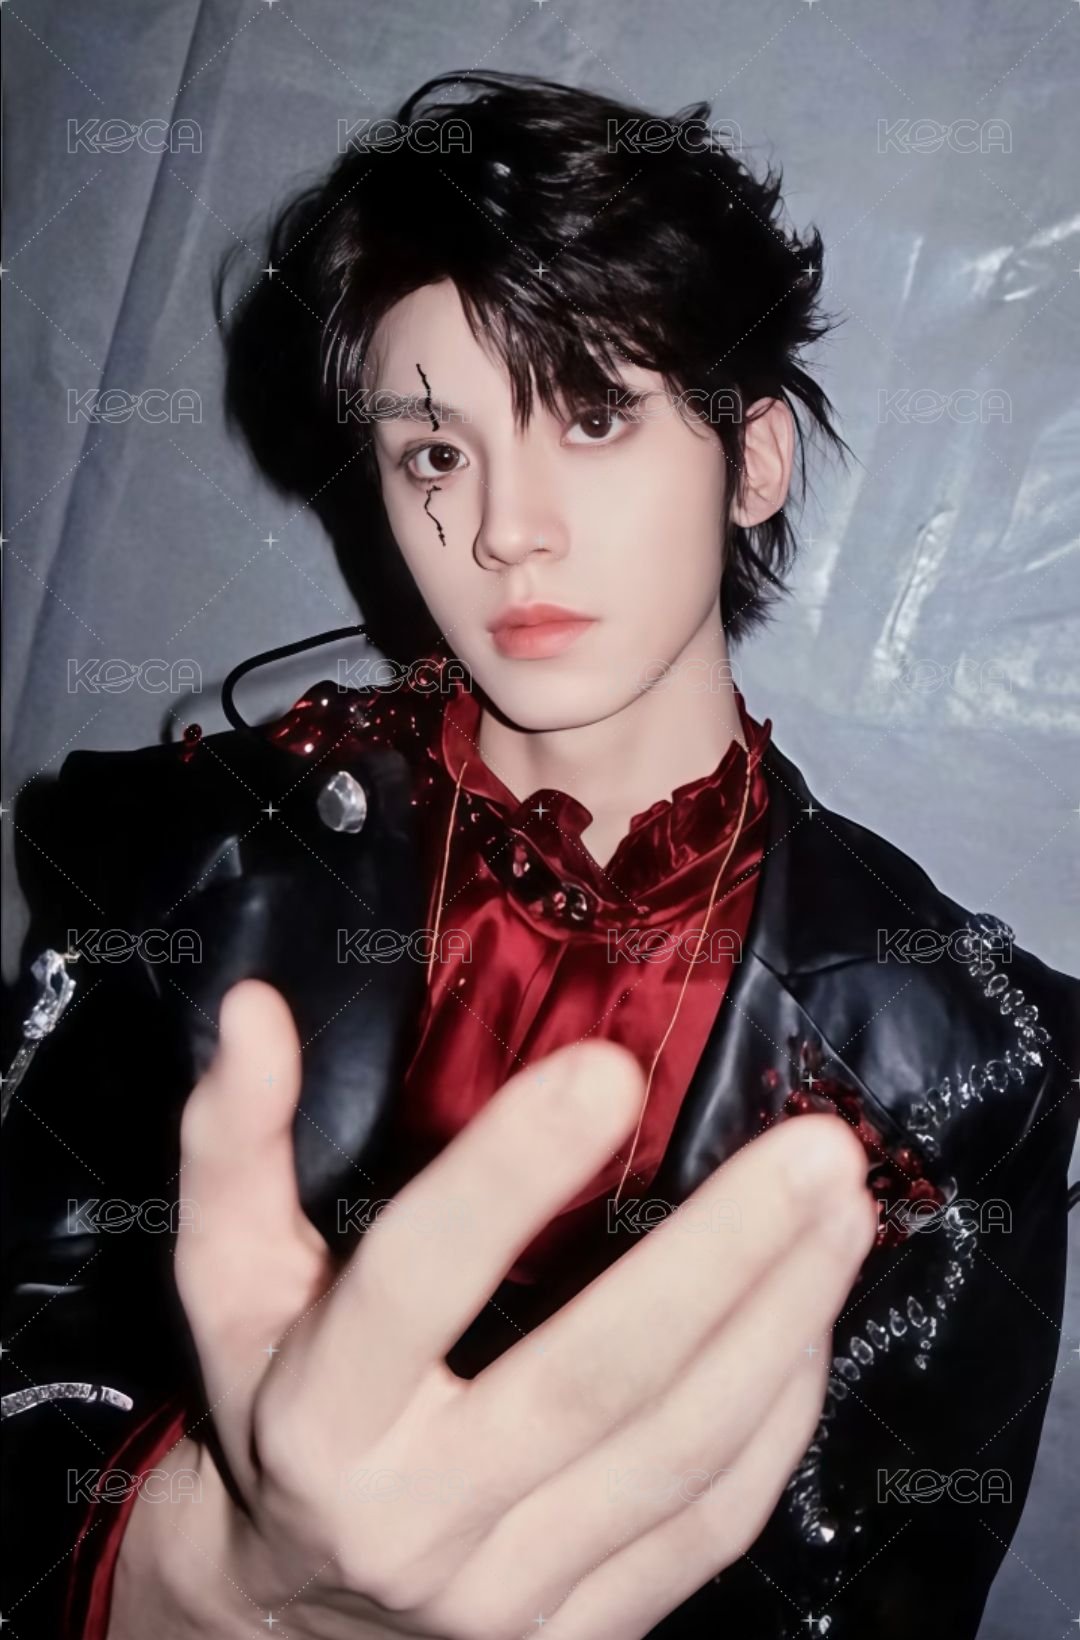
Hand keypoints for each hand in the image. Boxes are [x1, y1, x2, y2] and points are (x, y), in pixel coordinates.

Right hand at [108, 977, 875, 1639]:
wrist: (290, 1625)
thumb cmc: (267, 1409)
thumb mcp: (225, 1281)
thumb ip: (233, 1145)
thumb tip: (253, 1009)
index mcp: (322, 1414)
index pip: (417, 1282)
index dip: (506, 1173)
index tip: (608, 1068)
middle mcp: (419, 1518)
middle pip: (593, 1380)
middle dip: (721, 1256)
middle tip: (819, 1147)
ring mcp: (515, 1597)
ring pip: (679, 1457)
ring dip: (780, 1323)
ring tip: (847, 1208)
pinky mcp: (586, 1636)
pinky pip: (711, 1527)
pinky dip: (778, 1417)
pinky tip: (813, 1319)